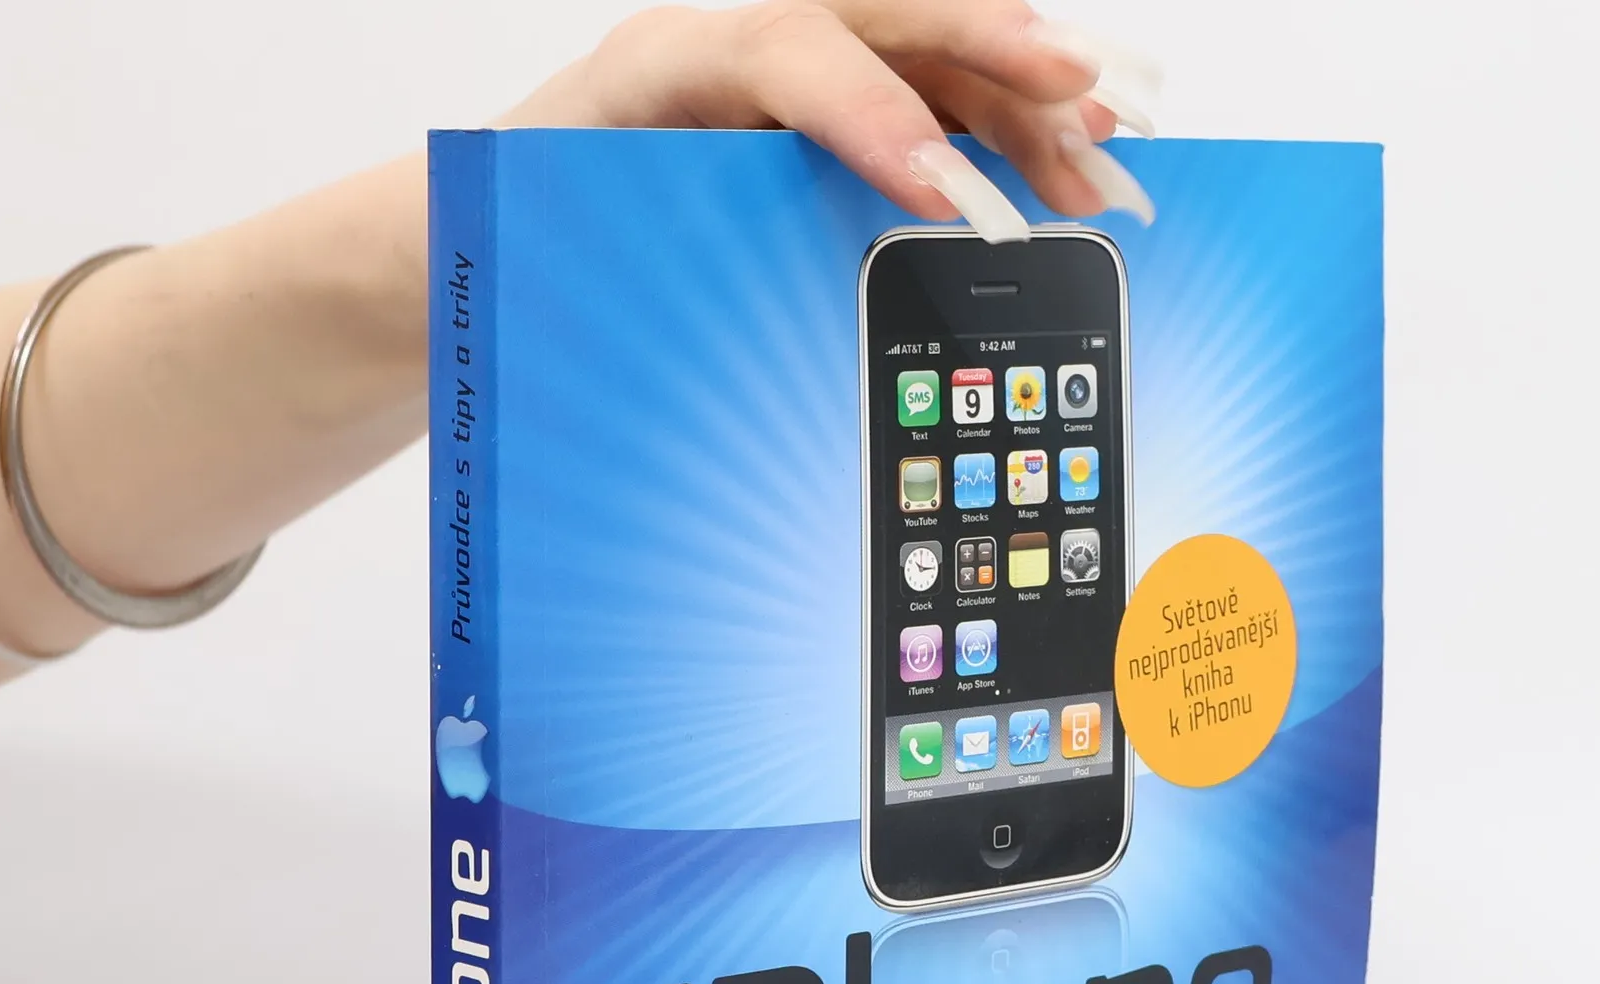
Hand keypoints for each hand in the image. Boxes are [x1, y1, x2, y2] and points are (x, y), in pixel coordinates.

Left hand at [498, 1, 1158, 237]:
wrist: (501, 221)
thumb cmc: (541, 228)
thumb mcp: (576, 242)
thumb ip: (666, 255)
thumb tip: (754, 336)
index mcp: (665, 66)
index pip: (790, 52)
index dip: (878, 113)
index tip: (947, 191)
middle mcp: (738, 51)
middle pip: (888, 19)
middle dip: (996, 61)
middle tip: (1081, 112)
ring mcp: (790, 77)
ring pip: (927, 55)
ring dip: (1022, 103)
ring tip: (1098, 156)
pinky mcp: (825, 114)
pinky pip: (928, 97)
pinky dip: (1000, 128)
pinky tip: (1064, 153)